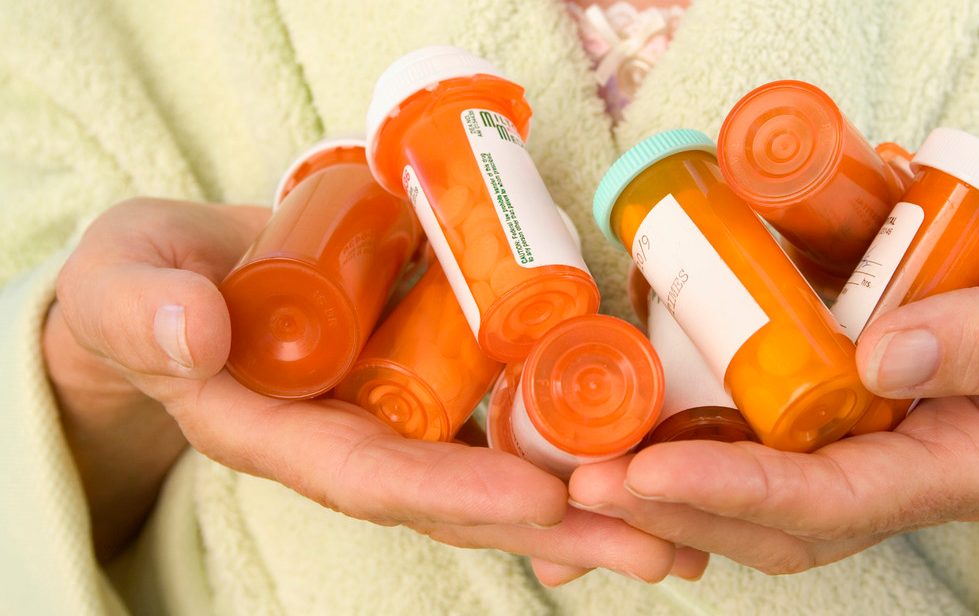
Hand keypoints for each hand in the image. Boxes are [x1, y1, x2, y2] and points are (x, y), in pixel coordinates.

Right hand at [48, 198, 698, 582]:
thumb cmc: (145, 283)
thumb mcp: (127, 282)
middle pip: (460, 499)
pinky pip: (502, 421)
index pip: (374, 477)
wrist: (187, 277)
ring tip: (681, 529)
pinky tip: (645, 458)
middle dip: (556, 526)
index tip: (541, 498)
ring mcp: (398, 421)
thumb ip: (147, 306)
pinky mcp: (430, 387)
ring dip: (587, 503)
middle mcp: (352, 445)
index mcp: (280, 436)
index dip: (455, 493)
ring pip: (495, 472)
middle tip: (658, 545)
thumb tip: (196, 333)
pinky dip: (569, 442)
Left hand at [568, 185, 978, 573]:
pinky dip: (686, 440)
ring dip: (666, 492)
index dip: (739, 493)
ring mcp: (867, 445)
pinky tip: (624, 426)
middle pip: (778, 524)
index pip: (837, 503)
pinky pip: (754, 441)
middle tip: (582, 485)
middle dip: (677, 509)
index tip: (649, 471)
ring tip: (578, 472)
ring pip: (755, 497)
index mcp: (967, 467)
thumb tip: (881, 360)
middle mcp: (905, 474)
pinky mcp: (836, 406)